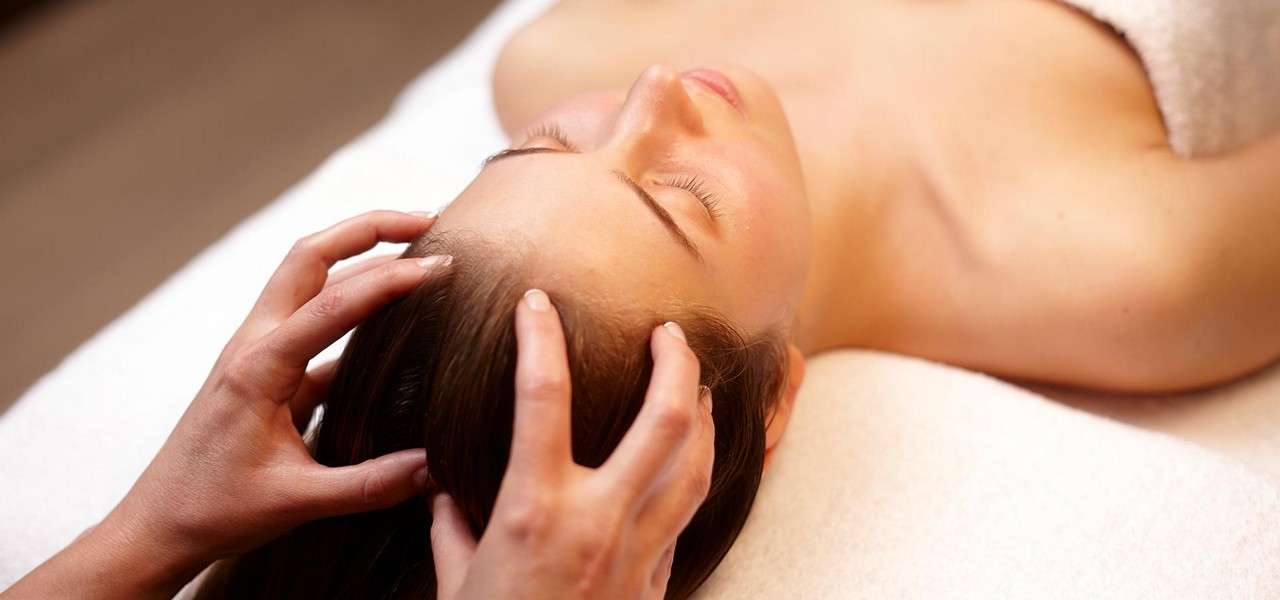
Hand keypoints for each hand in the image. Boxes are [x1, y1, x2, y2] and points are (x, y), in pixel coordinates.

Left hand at [3, 211, 450, 599]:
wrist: (157, 526)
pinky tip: (393, 320)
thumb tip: (437, 470)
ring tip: (415, 251)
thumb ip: (372, 485)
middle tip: (426, 220)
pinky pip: (312, 319)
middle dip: (367, 228)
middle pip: (310, 256)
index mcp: (258, 367)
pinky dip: (353, 304)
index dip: (390, 280)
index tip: (441, 266)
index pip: (333, 304)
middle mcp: (254, 343)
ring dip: (358, 254)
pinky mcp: (264, 368)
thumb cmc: (215, 511)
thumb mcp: (299, 502)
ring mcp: (256, 350)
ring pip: (307, 277)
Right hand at [429, 289, 714, 599]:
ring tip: (696, 387)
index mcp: (534, 508)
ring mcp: (638, 551)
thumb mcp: (453, 583)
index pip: (541, 394)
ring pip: (697, 464)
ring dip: (703, 415)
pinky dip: (696, 477)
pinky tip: (692, 463)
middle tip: (671, 332)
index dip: (539, 337)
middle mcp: (597, 519)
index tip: (536, 304)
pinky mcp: (656, 581)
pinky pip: (688, 516)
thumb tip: (441, 493)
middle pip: (664, 419)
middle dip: (675, 364)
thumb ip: (451, 528)